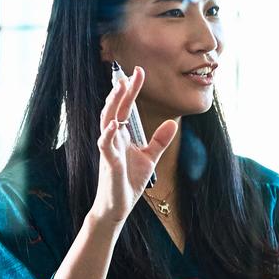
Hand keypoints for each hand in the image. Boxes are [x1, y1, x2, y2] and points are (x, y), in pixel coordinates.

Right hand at [90, 66, 179, 225]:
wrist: (117, 206)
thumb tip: (173, 123)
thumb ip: (159, 140)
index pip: (126, 108)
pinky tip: (114, 124)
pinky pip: (105, 146)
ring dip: (113, 105)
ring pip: (107, 122)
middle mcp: (113, 139)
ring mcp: (109, 150)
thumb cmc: (128, 181)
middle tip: (131, 73)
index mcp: (122, 135)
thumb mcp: (149, 158)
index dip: (131, 90)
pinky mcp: (109, 164)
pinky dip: (108, 135)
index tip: (138, 72)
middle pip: (115, 109)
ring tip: (120, 87)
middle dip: (122, 91)